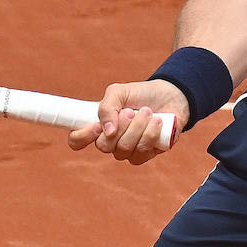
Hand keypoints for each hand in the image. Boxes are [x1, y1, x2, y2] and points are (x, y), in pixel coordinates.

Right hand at [66, 80, 189, 164]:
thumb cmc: (140, 94)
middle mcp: (111, 142)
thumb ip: (107, 107)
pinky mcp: (146, 154)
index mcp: (98, 126)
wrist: (170, 95)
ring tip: (147, 111)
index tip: (96, 126)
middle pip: (104, 146)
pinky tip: (158, 121)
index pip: (77, 141)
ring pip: (124, 149)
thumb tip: (107, 131)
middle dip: (120, 127)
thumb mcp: (119, 92)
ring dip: (137, 127)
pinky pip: (142, 152)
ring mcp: (128, 150)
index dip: (81, 137)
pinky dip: (150, 134)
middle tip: (130, 111)